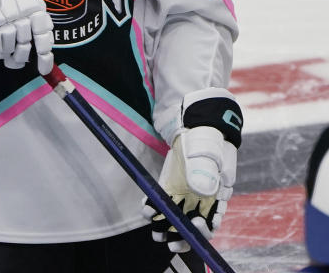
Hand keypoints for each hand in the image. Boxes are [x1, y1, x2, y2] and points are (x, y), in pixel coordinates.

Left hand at [143, 87, 241, 251]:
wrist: (195, 124)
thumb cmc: (207, 139)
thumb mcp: (208, 151)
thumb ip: (206, 170)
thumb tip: (203, 189)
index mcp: (218, 196)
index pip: (213, 222)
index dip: (204, 232)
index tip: (195, 228)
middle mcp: (201, 199)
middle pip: (193, 227)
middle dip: (183, 238)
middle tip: (170, 242)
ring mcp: (185, 194)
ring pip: (176, 218)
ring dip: (166, 228)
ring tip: (156, 234)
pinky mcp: (170, 186)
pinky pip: (162, 202)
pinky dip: (154, 209)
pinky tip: (147, 210)